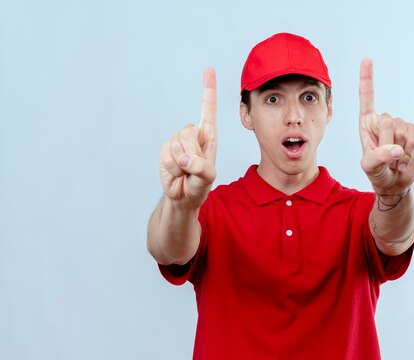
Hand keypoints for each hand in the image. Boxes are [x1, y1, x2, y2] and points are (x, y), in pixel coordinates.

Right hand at [159, 67, 217, 206]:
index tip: (208, 69)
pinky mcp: (164, 150)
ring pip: (175, 143)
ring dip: (181, 163)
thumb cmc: (199, 185)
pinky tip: (176, 172)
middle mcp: (193, 135)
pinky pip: (165, 154)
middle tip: (193, 168)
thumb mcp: (207, 177)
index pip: (208, 109)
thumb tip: (185, 158)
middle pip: (188, 131)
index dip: (208, 89)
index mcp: (208, 136)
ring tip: (185, 171)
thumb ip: (201, 167)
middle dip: (191, 152)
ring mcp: (177, 141)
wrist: (182, 196)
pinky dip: (171, 167)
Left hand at [359, 58, 413, 193]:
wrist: (395, 183)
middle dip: (386, 142)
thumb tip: (394, 149)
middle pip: (387, 120)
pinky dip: (410, 150)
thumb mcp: (369, 167)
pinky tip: (404, 159)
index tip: (367, 58)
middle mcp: (382, 121)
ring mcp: (399, 126)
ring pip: (402, 128)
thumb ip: (376, 157)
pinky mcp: (413, 133)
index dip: (367, 79)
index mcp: (366, 124)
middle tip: (385, 156)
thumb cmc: (377, 173)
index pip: (367, 98)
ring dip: (399, 149)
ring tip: (394, 159)